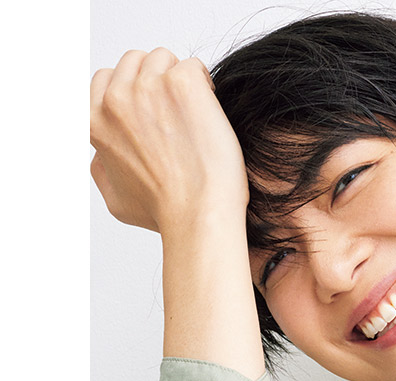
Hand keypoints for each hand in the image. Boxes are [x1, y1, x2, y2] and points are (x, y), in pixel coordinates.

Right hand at [90, 48, 248, 232]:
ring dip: (180, 79)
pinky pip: (193, 66)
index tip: (155, 110)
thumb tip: (101, 156)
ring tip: (197, 111)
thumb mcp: (116, 199)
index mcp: (94, 119)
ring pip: (163, 59)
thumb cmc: (164, 213)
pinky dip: (205, 85)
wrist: (197, 215)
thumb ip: (102, 170)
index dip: (133, 90)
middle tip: (179, 111)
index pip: (106, 79)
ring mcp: (148, 87)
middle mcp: (116, 99)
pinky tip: (210, 110)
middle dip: (157, 79)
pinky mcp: (182, 84)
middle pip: (135, 62)